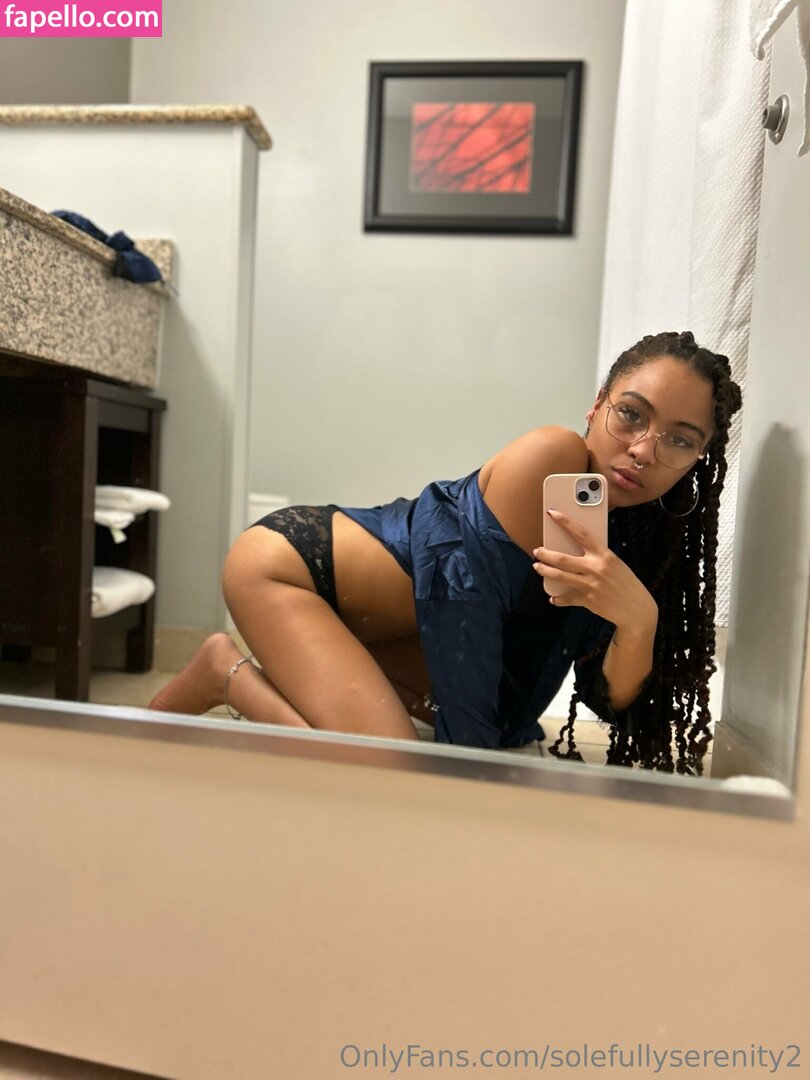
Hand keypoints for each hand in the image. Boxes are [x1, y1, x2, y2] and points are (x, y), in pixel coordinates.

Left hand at [532, 509, 657, 628]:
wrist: (637, 609)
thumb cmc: (626, 583)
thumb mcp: (615, 564)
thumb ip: (598, 557)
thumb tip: (578, 551)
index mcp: (604, 555)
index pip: (581, 534)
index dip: (565, 522)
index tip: (552, 513)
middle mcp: (595, 568)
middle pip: (562, 558)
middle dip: (546, 554)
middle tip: (537, 551)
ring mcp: (590, 585)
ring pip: (559, 576)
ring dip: (545, 571)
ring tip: (537, 567)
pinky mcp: (587, 600)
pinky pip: (567, 598)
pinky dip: (558, 598)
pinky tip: (553, 597)